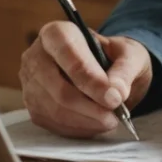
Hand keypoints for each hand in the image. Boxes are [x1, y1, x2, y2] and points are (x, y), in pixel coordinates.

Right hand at [19, 22, 151, 137]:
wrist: (105, 71)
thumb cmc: (115, 58)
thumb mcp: (130, 55)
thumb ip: (124, 70)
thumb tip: (115, 93)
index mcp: (57, 33)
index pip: (67, 54)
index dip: (90, 79)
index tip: (113, 98)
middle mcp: (36, 56)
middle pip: (59, 88)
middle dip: (90, 107)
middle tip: (115, 115)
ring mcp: (31, 84)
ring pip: (55, 110)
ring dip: (86, 121)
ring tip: (110, 120)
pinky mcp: (33, 107)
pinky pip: (54, 124)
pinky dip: (79, 129)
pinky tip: (96, 124)